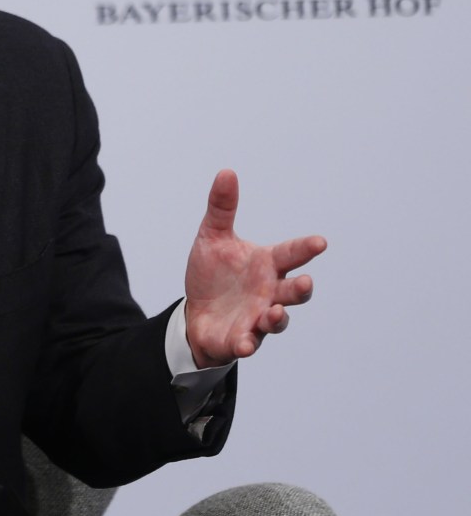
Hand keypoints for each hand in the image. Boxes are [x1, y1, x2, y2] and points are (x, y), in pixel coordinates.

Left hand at [184, 170, 326, 368]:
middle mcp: (269, 292)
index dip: (305, 248)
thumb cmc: (212, 274)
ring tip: (273, 313)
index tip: (320, 242)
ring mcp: (258, 318)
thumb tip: (227, 172)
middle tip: (304, 282)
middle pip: (293, 291)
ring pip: (277, 320)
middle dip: (301, 289)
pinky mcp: (241, 339)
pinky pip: (248, 343)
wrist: (196, 313)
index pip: (290, 254)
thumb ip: (222, 208)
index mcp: (266, 264)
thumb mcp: (212, 237)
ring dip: (278, 318)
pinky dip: (247, 343)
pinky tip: (243, 343)